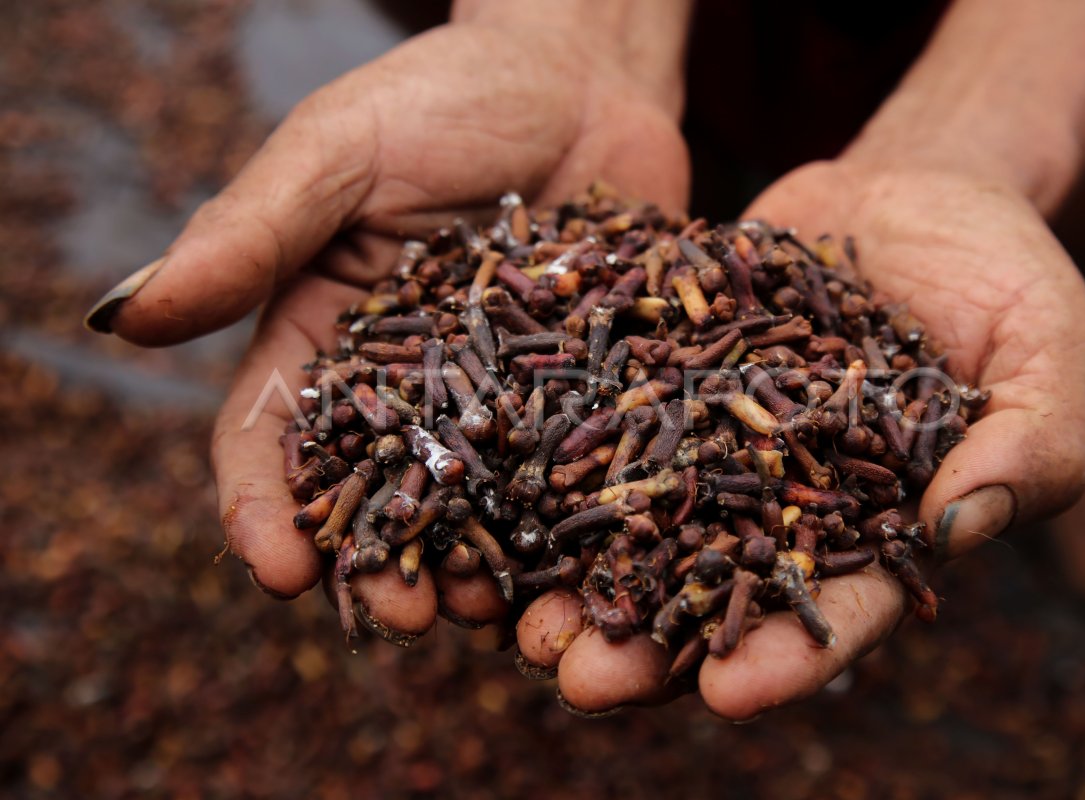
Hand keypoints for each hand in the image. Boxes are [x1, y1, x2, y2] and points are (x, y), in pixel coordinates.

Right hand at [86, 22, 688, 635]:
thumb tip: (125, 318)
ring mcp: (496, 398)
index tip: (277, 569)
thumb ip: (251, 233)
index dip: (266, 507)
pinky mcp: (578, 394)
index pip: (273, 435)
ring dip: (474, 566)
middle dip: (379, 563)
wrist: (579, 74)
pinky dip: (568, 523)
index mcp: (322, 335)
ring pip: (474, 504)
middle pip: (376, 492)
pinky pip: (569, 471)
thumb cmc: (444, 95)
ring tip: (489, 614)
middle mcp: (404, 385)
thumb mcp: (340, 152)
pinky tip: (578, 569)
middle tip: (400, 619)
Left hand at [533, 158, 1084, 719]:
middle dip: (646, 646)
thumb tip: (958, 529)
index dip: (787, 658)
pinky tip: (493, 478)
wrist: (914, 195)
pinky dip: (549, 448)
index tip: (731, 695)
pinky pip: (600, 415)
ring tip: (510, 612)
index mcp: (875, 525)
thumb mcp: (1052, 351)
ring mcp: (708, 440)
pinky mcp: (660, 374)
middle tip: (578, 681)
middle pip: (709, 589)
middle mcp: (775, 500)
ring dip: (573, 571)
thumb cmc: (1004, 277)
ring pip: (633, 521)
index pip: (835, 608)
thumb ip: (1031, 444)